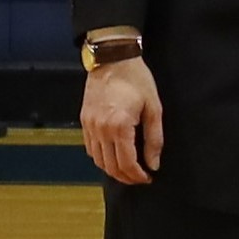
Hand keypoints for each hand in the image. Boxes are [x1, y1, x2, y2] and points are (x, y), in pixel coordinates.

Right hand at [81, 57, 163, 183]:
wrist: (112, 60)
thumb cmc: (138, 81)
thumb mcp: (154, 108)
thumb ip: (154, 139)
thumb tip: (153, 164)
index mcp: (119, 126)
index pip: (126, 163)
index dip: (137, 176)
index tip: (148, 178)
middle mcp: (100, 129)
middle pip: (110, 166)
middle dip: (126, 177)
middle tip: (140, 178)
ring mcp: (89, 126)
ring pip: (98, 160)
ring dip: (113, 170)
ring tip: (129, 170)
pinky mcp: (84, 121)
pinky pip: (90, 148)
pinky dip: (102, 158)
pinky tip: (114, 156)